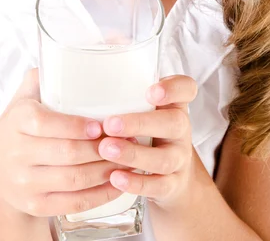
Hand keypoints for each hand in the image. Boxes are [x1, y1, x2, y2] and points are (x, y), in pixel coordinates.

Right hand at [0, 68, 128, 218]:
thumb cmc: (19, 128)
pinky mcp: (35, 205)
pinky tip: (117, 184)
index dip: (76, 126)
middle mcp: (17, 154)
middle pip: (67, 154)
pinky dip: (99, 195)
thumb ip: (42, 77)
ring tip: (129, 160)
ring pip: (73, 179)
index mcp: (18, 121)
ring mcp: (25, 183)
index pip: (47, 123)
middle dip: (102, 149)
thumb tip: (69, 51)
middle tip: (128, 141)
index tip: (100, 126)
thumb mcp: (23, 99)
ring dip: (106, 171)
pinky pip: (72, 203)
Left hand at [98, 75, 197, 213]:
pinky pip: (159, 185)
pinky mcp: (174, 184)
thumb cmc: (148, 131)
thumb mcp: (145, 109)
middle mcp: (181, 129)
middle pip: (174, 123)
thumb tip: (84, 83)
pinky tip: (115, 177)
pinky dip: (137, 183)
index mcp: (175, 105)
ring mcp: (180, 158)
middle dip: (141, 123)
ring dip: (133, 154)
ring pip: (164, 158)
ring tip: (106, 149)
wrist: (172, 175)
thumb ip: (126, 96)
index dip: (173, 89)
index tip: (151, 91)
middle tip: (110, 124)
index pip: (186, 89)